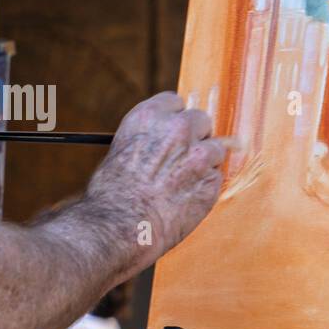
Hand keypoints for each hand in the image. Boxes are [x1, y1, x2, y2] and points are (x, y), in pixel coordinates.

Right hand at [86, 92, 230, 269]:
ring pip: (215, 148)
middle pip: (201, 119)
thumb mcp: (120, 151)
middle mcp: (177, 129)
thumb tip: (161, 142)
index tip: (172, 131)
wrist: (121, 226)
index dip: (174, 118)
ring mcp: (198, 154)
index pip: (175, 101)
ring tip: (182, 183)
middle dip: (195, 136)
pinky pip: (216, 177)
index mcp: (149, 116)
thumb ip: (147, 139)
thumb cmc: (111, 195)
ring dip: (204, 162)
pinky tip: (185, 199)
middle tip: (183, 156)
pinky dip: (206, 186)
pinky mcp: (212, 181)